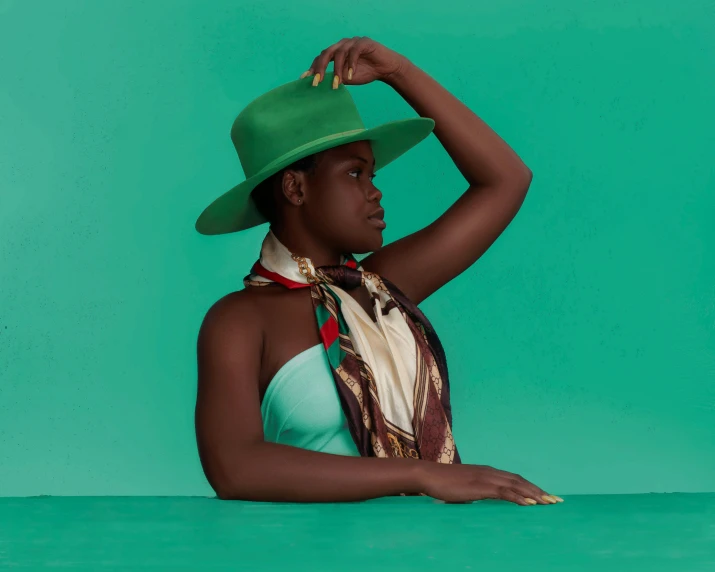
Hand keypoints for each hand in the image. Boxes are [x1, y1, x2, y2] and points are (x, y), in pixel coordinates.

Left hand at [299, 36, 408, 87]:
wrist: (386, 69)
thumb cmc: (366, 72)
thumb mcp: (347, 78)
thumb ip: (336, 78)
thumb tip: (321, 84)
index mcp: (337, 52)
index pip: (321, 57)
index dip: (313, 68)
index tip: (305, 79)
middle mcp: (343, 44)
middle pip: (326, 52)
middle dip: (320, 68)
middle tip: (317, 82)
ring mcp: (353, 42)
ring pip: (340, 52)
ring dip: (337, 69)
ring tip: (338, 83)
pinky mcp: (364, 42)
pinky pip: (354, 51)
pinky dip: (351, 63)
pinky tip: (351, 75)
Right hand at [417, 462, 563, 505]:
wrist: (430, 475)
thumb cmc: (444, 483)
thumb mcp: (465, 488)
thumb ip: (477, 491)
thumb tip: (482, 500)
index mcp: (488, 472)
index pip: (515, 479)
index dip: (531, 487)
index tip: (546, 496)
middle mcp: (490, 472)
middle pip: (520, 481)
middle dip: (540, 491)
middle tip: (556, 501)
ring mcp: (486, 478)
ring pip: (516, 485)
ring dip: (534, 494)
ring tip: (549, 503)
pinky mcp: (481, 486)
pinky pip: (504, 492)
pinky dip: (519, 497)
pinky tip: (529, 504)